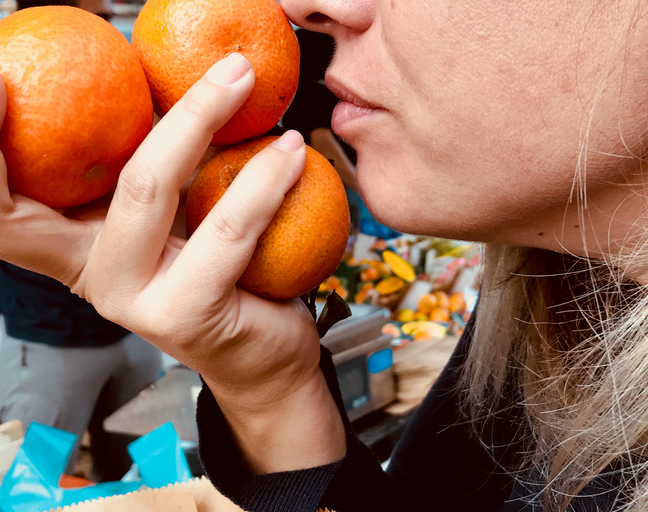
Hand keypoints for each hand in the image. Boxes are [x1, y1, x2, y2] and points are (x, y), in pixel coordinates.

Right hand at [0, 53, 345, 471]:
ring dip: (206, 119)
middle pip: (86, 172)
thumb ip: (158, 172)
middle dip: (159, 106)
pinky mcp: (185, 315)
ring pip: (150, 188)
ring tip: (246, 82)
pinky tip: (293, 152)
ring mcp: (134, 299)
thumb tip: (170, 86)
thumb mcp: (177, 222)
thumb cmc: (221, 280)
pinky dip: (266, 180)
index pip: (8, 204)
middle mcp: (94, 274)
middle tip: (218, 64)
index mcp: (77, 246)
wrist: (262, 356)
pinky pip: (228, 230)